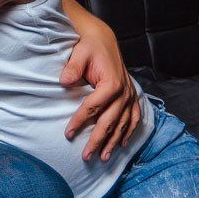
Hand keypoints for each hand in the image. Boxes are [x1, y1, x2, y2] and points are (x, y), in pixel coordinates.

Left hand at [61, 37, 140, 161]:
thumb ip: (72, 68)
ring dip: (113, 142)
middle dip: (97, 140)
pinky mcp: (131, 96)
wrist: (102, 39)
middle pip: (109, 121)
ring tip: (102, 158)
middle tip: (86, 156)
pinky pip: (134, 118)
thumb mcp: (79, 53)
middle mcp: (124, 92)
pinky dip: (129, 132)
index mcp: (111, 83)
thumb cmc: (89, 47)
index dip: (80, 121)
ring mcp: (129, 96)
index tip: (68, 134)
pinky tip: (122, 145)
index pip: (93, 107)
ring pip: (122, 124)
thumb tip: (64, 82)